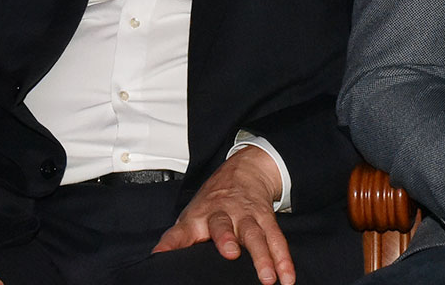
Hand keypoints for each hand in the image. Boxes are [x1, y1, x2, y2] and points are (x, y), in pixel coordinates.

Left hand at [152, 145, 292, 283]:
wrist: (244, 170)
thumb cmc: (213, 201)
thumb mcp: (191, 216)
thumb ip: (177, 238)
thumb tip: (157, 257)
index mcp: (199, 216)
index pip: (182, 230)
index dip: (173, 241)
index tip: (162, 254)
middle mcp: (223, 214)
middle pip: (223, 226)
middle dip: (226, 238)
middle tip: (230, 253)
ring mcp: (247, 216)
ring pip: (256, 235)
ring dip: (262, 256)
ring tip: (267, 278)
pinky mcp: (267, 219)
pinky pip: (277, 239)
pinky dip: (284, 259)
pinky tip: (287, 277)